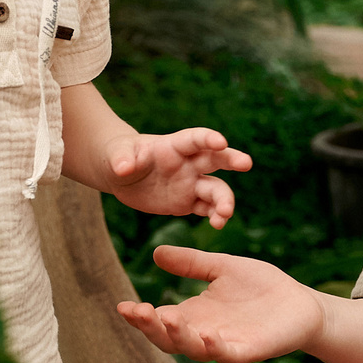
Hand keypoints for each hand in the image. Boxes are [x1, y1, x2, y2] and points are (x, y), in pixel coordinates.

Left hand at [105, 129, 251, 227]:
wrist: (121, 174)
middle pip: (216, 159)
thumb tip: (124, 168)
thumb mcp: (116, 155)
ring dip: (224, 200)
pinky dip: (214, 216)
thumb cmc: (119, 156)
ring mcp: (191, 183)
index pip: (195, 139)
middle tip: (246, 163)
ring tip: (224, 215)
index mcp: (173, 146)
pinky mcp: (188, 202)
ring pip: (215, 190)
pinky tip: (218, 224)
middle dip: (232, 159)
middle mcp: (188, 163)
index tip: (221, 142)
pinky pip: (206, 209)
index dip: (208, 138)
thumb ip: (122, 159)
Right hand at [115, 246, 323, 362]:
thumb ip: (192, 263)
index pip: (159, 321)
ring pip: (194, 349)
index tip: (121, 306)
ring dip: (178, 337)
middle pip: (169, 340)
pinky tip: (206, 336)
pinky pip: (228, 355)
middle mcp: (204, 334)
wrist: (301, 303)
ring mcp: (226, 345)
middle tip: (136, 313)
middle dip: (150, 328)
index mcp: (194, 316)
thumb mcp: (222, 268)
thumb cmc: (262, 287)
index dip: (140, 318)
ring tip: (165, 320)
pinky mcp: (249, 351)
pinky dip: (215, 348)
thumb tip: (156, 253)